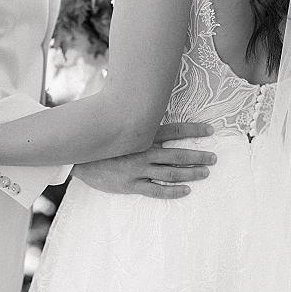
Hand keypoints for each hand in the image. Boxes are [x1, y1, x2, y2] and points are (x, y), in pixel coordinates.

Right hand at [71, 122, 216, 198]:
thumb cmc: (100, 140)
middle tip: (214, 158)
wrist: (77, 158)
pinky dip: (173, 191)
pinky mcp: (131, 185)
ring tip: (205, 173)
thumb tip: (145, 100)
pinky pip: (156, 190)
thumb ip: (136, 118)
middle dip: (198, 157)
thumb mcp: (118, 125)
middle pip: (178, 155)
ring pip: (171, 173)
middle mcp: (144, 152)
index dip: (194, 131)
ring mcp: (138, 170)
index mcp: (143, 135)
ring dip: (191, 173)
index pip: (175, 131)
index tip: (210, 131)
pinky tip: (185, 191)